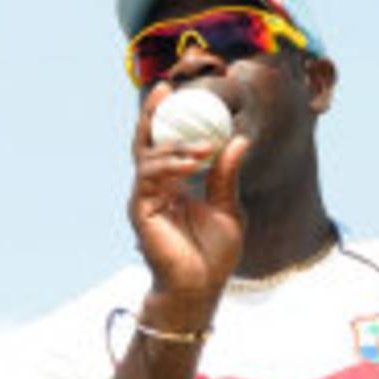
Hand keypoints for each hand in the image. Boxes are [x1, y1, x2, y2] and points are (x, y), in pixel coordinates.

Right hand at [129, 83, 246, 317]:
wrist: (200, 287)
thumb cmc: (214, 254)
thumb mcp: (229, 207)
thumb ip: (227, 175)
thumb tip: (238, 139)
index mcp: (173, 184)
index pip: (166, 143)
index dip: (171, 118)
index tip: (181, 92)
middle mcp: (154, 187)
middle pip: (147, 142)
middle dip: (154, 114)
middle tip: (168, 91)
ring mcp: (144, 198)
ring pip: (148, 157)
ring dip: (175, 146)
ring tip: (205, 147)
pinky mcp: (140, 210)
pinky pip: (149, 178)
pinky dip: (169, 165)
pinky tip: (192, 163)